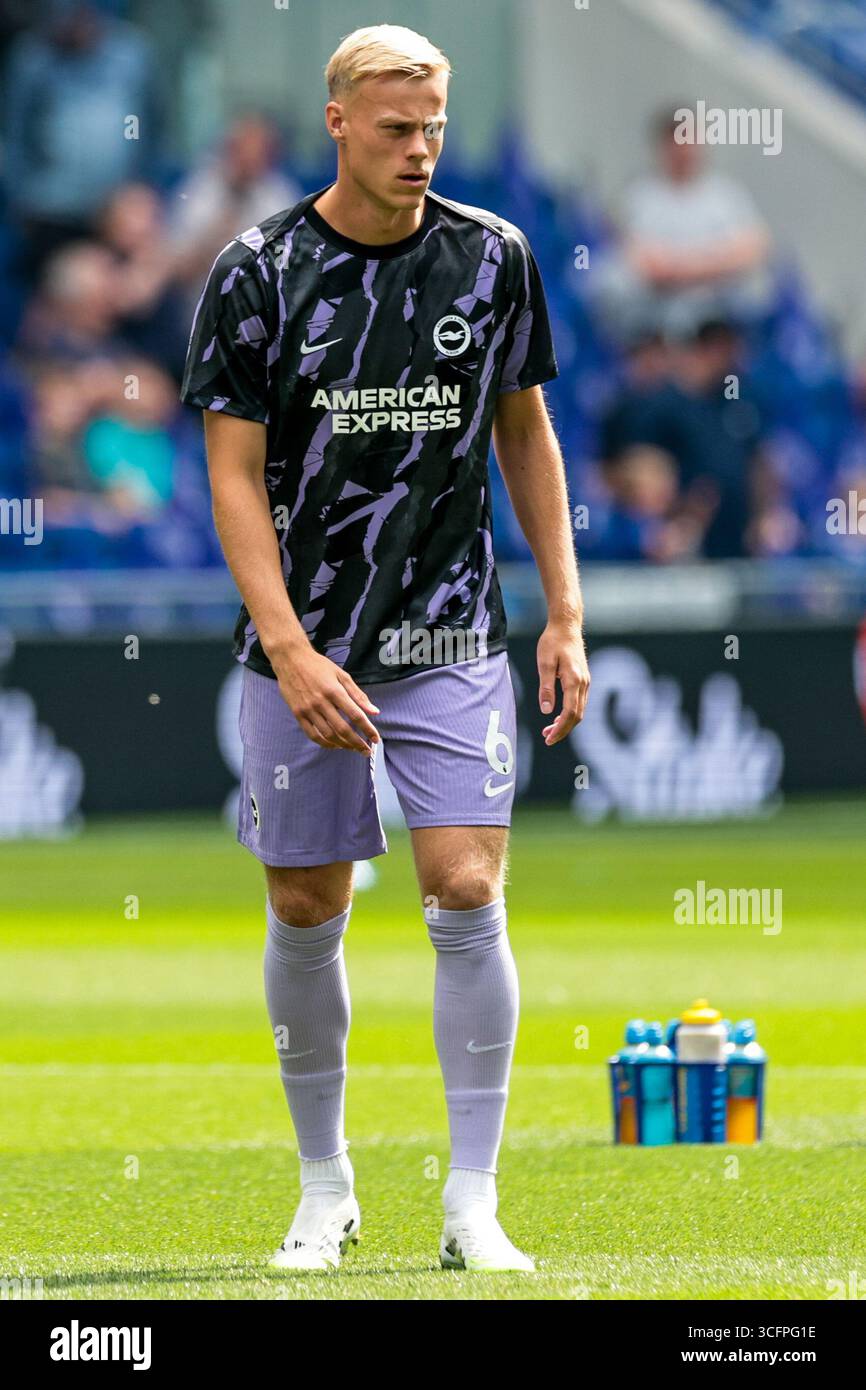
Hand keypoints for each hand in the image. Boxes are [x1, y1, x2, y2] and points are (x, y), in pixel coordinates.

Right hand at [273, 644, 379, 753]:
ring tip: (352, 748)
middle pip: (342, 729)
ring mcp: (307, 709)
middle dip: (357, 743)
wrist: (290, 659)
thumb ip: (358, 695)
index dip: (367, 729)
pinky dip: (324, 743)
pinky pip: (311, 734)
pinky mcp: (297, 713)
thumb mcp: (342, 675)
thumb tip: (374, 711)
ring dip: (342, 745)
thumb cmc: (318, 665)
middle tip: (366, 750)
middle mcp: (321, 702)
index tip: (375, 739)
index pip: (355, 715)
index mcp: (334, 691)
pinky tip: (334, 745)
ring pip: (327, 734)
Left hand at [537, 619, 589, 745]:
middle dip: (563, 730)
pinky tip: (558, 715)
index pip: (570, 712)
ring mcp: (586, 681)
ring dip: (566, 723)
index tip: (549, 738)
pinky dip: (570, 713)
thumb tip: (546, 710)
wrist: (566, 626)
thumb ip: (546, 688)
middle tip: (547, 738)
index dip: (560, 729)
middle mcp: (583, 683)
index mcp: (574, 680)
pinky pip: (579, 702)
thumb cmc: (553, 642)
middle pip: (577, 715)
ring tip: (549, 730)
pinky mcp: (584, 679)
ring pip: (579, 710)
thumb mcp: (544, 664)